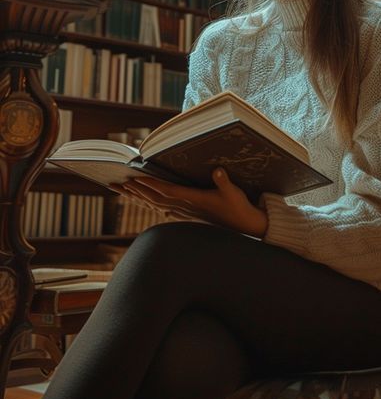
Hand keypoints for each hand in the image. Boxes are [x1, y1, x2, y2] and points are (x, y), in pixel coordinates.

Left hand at [115, 169, 267, 237]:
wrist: (244, 226)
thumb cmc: (239, 207)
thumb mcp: (233, 192)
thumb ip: (224, 182)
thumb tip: (218, 171)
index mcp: (194, 200)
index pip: (167, 191)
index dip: (151, 185)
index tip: (136, 178)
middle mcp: (186, 207)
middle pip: (156, 198)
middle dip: (137, 190)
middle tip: (119, 183)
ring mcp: (186, 211)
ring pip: (157, 204)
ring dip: (139, 196)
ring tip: (124, 189)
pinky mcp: (189, 212)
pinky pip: (164, 208)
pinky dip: (151, 203)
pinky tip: (144, 202)